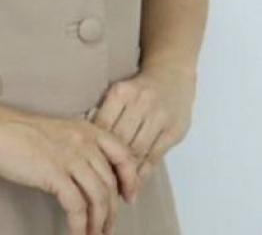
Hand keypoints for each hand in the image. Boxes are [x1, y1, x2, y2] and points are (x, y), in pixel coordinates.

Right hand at [0, 106, 139, 234]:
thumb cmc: (23, 133)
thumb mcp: (61, 132)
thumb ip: (80, 147)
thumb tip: (94, 175)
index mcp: (88, 130)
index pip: (123, 154)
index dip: (131, 179)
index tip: (129, 197)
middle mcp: (84, 142)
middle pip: (110, 182)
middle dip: (112, 211)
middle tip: (107, 227)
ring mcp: (70, 157)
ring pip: (98, 197)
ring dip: (98, 222)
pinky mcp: (54, 173)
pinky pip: (76, 206)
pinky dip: (80, 225)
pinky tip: (77, 233)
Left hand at [89, 64, 196, 191]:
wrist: (173, 74)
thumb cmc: (140, 88)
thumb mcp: (121, 92)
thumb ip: (106, 113)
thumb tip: (87, 142)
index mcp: (121, 92)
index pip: (103, 126)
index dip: (95, 148)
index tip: (88, 165)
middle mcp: (141, 102)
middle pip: (120, 141)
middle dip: (110, 163)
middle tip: (100, 183)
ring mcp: (159, 116)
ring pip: (138, 151)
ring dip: (127, 173)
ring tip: (116, 187)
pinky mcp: (174, 130)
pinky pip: (155, 156)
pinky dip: (143, 172)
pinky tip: (135, 182)